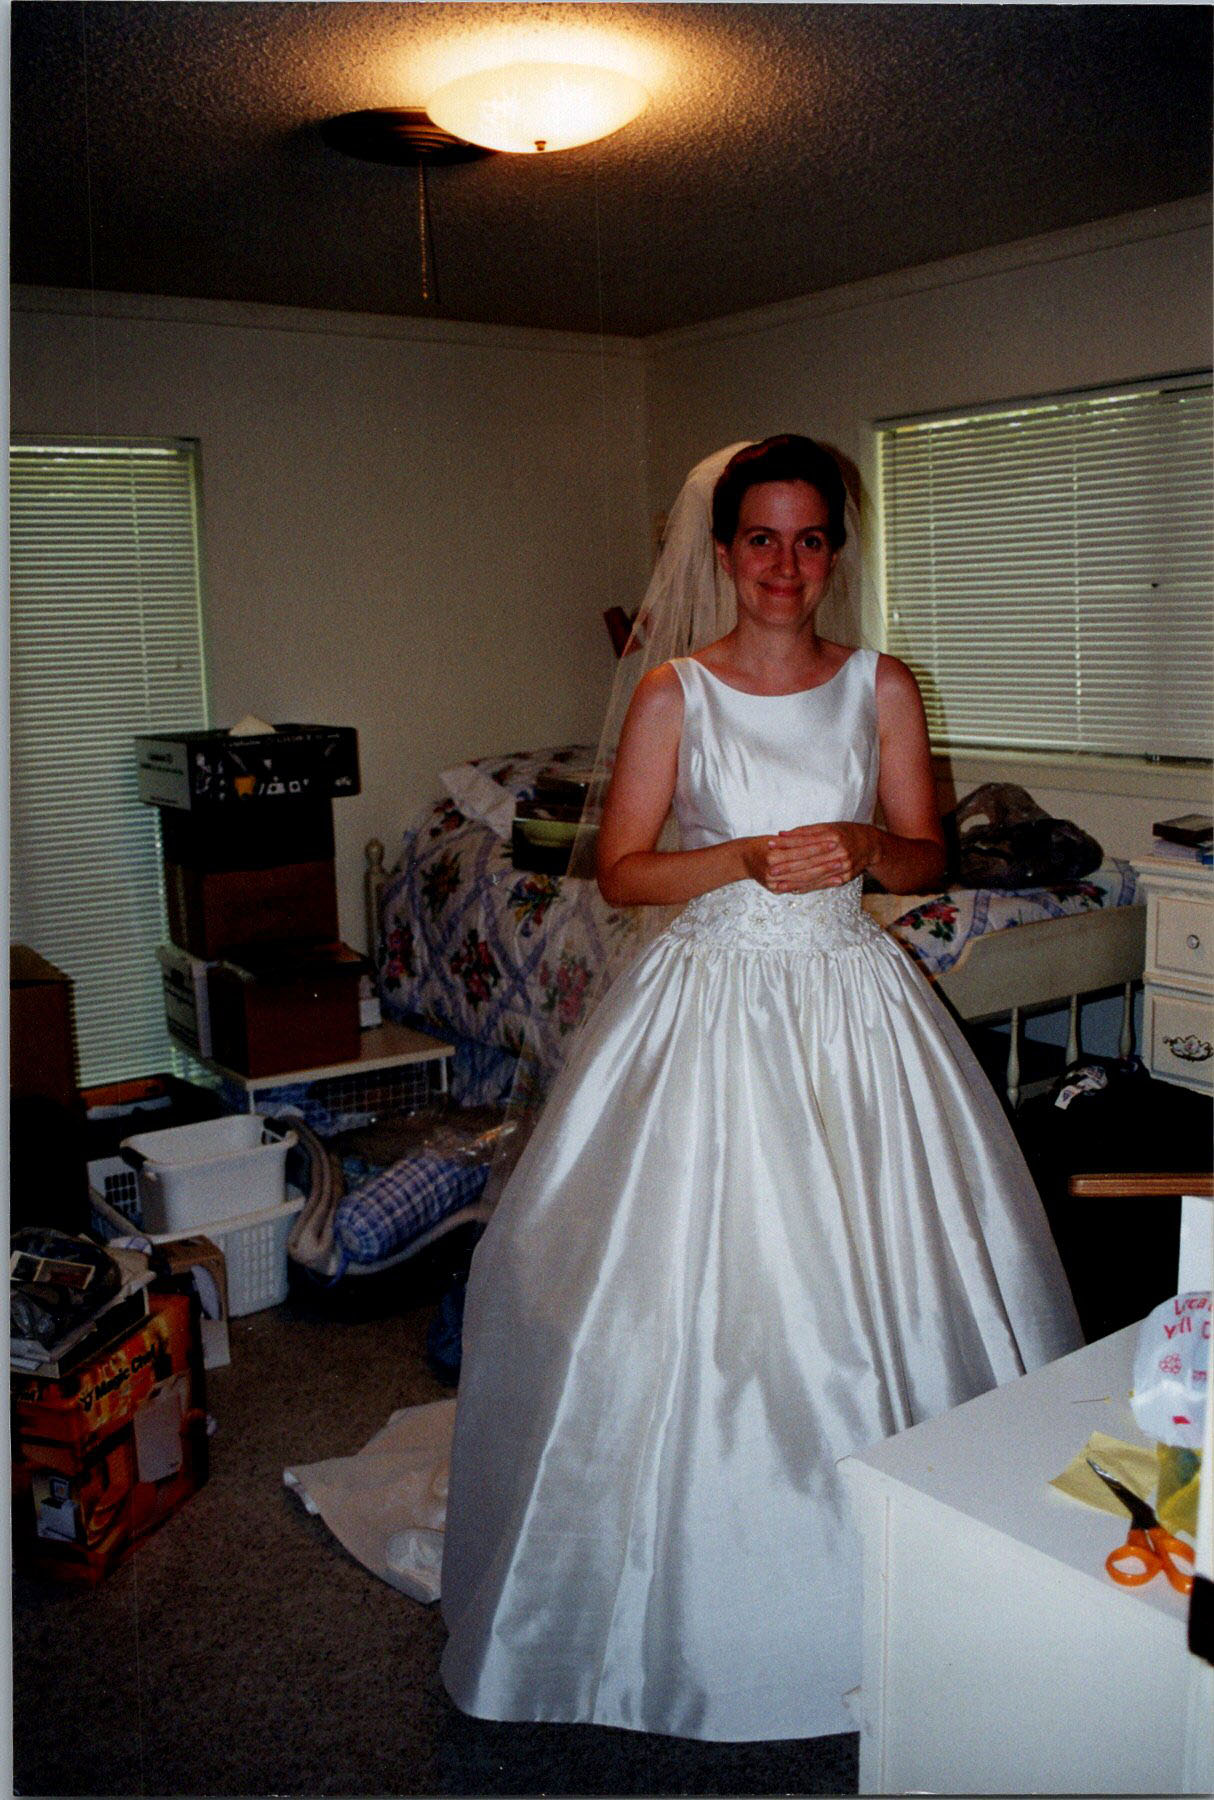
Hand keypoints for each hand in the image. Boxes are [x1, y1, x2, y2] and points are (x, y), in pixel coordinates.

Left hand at [743, 823, 877, 892]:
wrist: (871, 844)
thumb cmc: (845, 832)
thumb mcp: (827, 827)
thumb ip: (805, 832)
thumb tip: (781, 834)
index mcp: (832, 835)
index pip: (804, 840)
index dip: (785, 843)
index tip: (769, 844)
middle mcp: (838, 851)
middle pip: (808, 860)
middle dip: (787, 866)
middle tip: (769, 870)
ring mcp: (843, 866)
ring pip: (814, 875)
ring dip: (795, 882)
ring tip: (777, 885)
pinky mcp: (845, 877)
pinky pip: (822, 884)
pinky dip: (807, 887)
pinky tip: (794, 890)